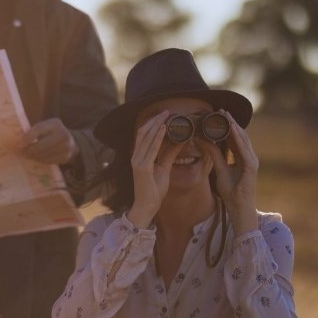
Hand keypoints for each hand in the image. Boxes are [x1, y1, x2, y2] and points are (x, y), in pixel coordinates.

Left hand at [21, 118, 78, 164]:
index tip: (19, 145)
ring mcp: (66, 147)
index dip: (28, 138)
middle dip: (29, 150)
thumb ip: (34, 131)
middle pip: (41, 145)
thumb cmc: (52, 132)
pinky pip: (49, 161)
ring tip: (28, 155)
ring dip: (34, 156)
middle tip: (22, 152)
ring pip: (44, 154)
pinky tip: (36, 158)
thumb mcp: (45, 126)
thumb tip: (20, 142)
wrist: (71, 140)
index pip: (39, 129)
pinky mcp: (66, 157)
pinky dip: (41, 160)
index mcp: (55, 124)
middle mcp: (63, 134)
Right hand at [127, 110, 181, 227]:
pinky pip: (151, 148)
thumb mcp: (164, 168)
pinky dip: (158, 136)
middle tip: (166, 110)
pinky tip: (164, 128)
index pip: (144, 135)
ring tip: (166, 114)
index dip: (153, 123)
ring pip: (146, 137)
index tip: (164, 114)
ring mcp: (138, 161)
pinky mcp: (142, 167)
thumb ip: (169, 154)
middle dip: (155, 120)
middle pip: (143, 132)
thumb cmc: (154, 190)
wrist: (147, 206)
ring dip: (156, 124)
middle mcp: (136, 157)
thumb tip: (180, 140)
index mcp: (139, 156)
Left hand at [204, 112, 258, 233]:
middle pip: (239, 135)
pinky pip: (244, 151)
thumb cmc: (230, 191)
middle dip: (231, 122)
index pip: (233, 137)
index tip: (217, 114)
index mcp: (241, 156)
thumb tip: (200, 140)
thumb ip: (213, 155)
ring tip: (226, 116)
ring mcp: (252, 160)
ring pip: (243, 140)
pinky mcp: (252, 167)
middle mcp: (248, 156)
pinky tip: (233, 132)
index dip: (226, 125)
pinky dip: (239, 140)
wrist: (238, 206)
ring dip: (235, 127)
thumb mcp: (219, 169)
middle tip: (221, 109)